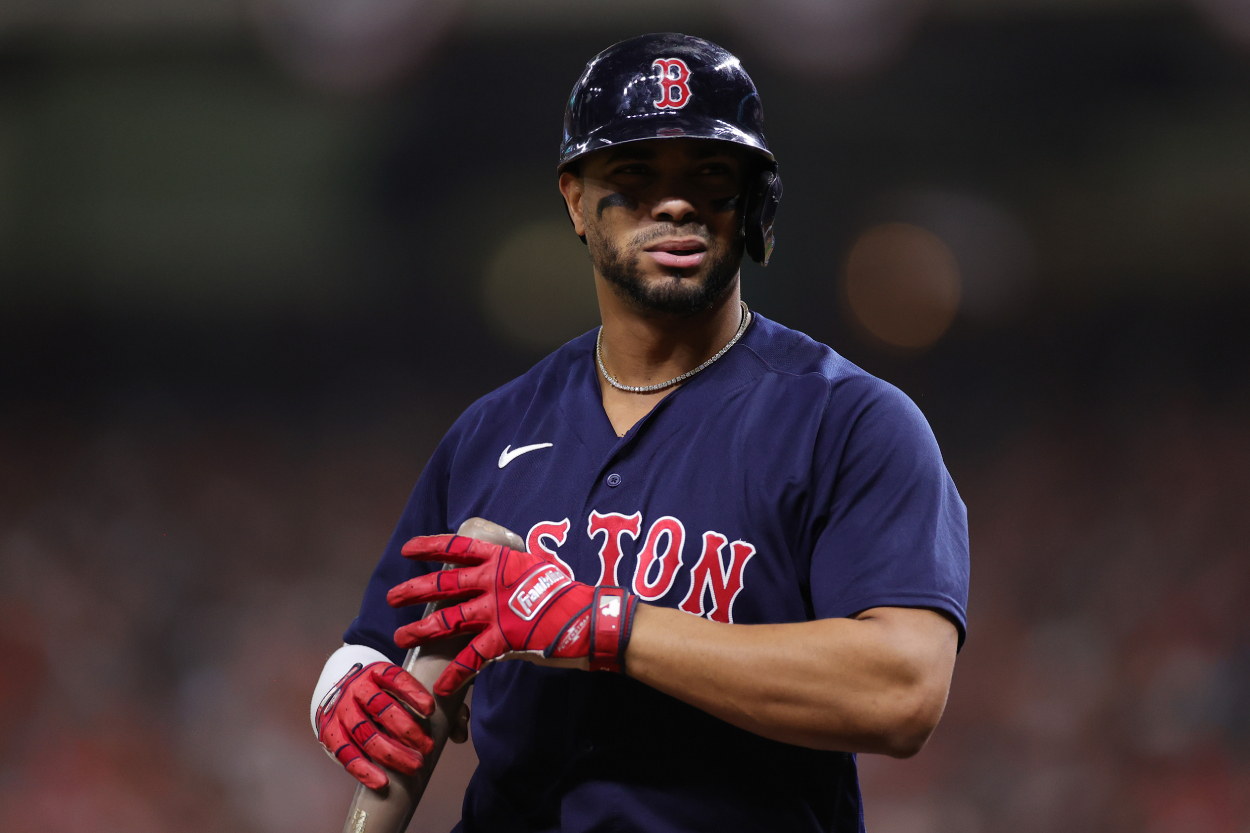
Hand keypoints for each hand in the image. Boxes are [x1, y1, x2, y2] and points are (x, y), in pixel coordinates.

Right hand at [314, 661, 435, 788]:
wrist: (342, 692)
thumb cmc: (384, 694)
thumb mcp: (406, 690)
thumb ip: (437, 706)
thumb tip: (460, 734)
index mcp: (377, 672)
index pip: (395, 677)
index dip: (413, 692)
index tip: (431, 709)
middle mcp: (357, 688)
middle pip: (380, 707)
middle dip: (406, 729)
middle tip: (427, 747)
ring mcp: (342, 710)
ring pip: (364, 733)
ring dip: (390, 753)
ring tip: (414, 766)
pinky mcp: (330, 732)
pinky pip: (345, 753)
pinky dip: (363, 769)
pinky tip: (382, 781)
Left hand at [388, 534, 637, 695]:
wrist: (589, 617)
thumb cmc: (566, 593)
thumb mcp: (536, 569)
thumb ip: (511, 572)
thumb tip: (495, 577)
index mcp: (500, 561)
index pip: (458, 548)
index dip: (430, 546)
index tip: (408, 549)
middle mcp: (492, 582)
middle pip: (443, 584)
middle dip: (413, 590)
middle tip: (392, 597)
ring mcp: (496, 611)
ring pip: (447, 620)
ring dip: (420, 630)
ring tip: (400, 637)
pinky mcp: (503, 639)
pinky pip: (471, 659)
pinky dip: (454, 674)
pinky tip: (440, 685)